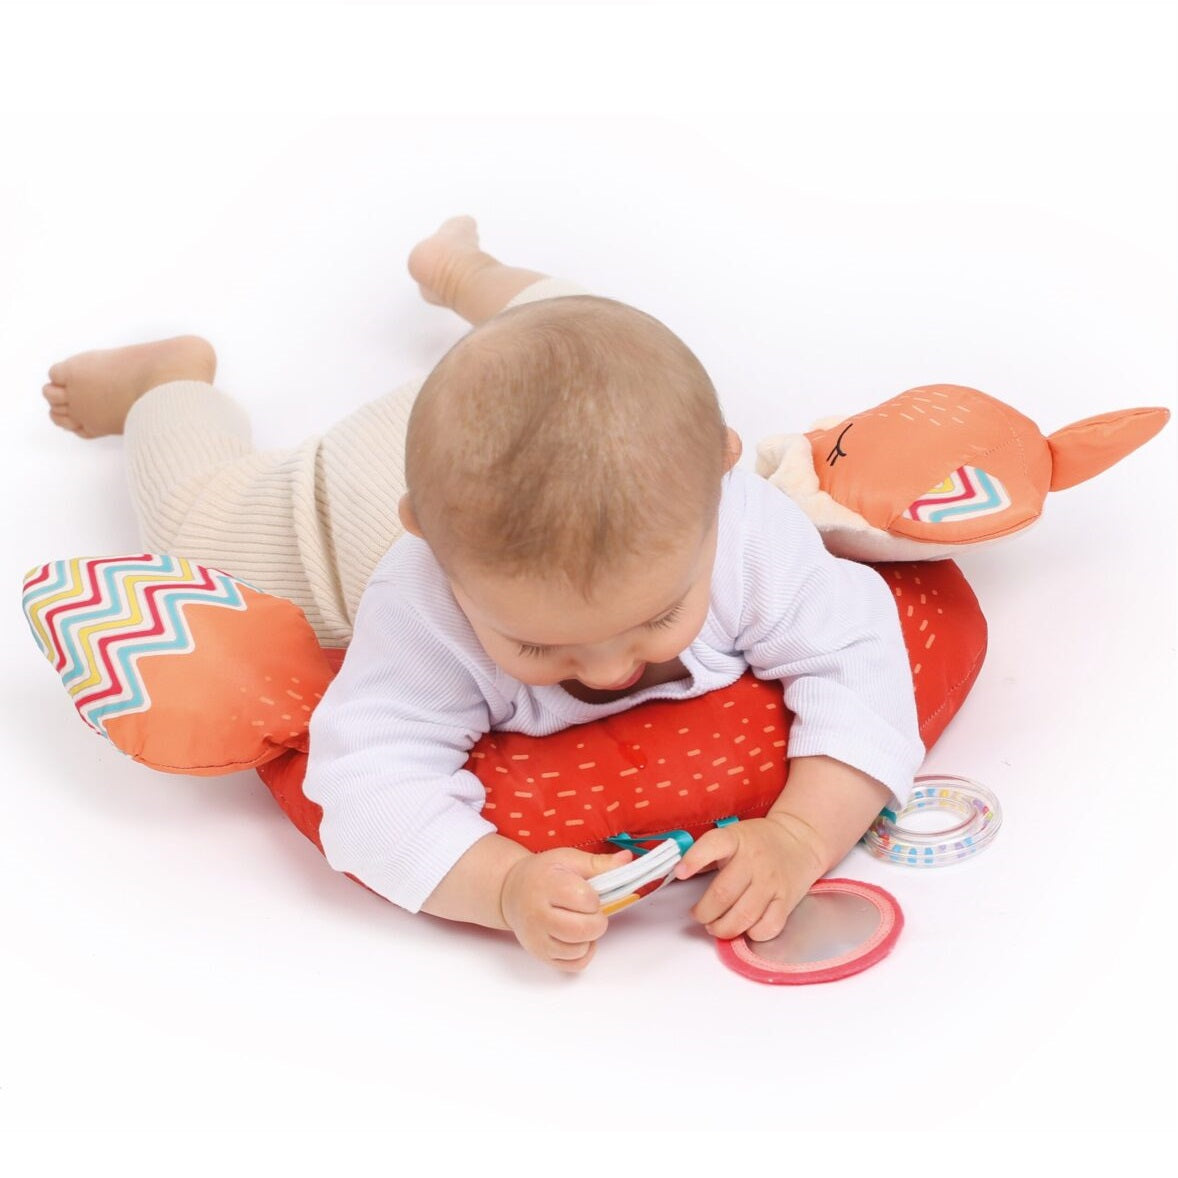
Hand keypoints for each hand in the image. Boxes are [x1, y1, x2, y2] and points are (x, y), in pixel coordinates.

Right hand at [500, 847, 632, 971]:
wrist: (512, 892)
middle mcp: (538, 915)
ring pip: (580, 949)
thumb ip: (599, 863)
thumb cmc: (542, 874)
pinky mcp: (541, 956)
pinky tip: (578, 938)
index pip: (585, 899)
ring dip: (589, 937)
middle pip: (584, 929)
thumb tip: (627, 859)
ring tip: (580, 921)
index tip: (587, 892)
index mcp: (547, 886)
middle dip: (597, 920)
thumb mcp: (568, 859)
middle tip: (590, 911)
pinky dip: (583, 953)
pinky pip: (574, 965)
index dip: (594, 898)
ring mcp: (538, 939)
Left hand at [674, 815, 823, 941]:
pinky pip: (767, 928)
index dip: (694, 859)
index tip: (680, 872)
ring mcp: (772, 882)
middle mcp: (755, 860)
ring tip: (716, 926)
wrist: (799, 840)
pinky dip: (751, 934)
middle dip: (704, 912)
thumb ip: (708, 853)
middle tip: (699, 915)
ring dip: (723, 928)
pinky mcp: (786, 901)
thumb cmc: (759, 841)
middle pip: (723, 894)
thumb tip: (679, 873)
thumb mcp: (732, 835)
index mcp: (736, 839)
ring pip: (743, 917)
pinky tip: (744, 928)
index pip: (713, 845)